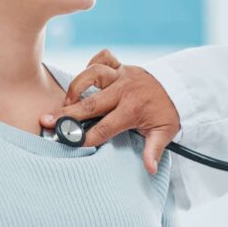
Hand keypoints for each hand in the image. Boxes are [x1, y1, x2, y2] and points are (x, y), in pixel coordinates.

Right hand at [39, 48, 180, 173]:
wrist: (179, 87)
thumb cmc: (168, 112)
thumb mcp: (165, 133)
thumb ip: (154, 150)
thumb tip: (150, 169)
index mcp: (133, 110)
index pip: (105, 127)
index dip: (86, 137)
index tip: (71, 144)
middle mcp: (124, 90)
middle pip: (91, 103)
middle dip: (68, 114)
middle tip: (48, 121)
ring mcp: (122, 75)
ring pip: (94, 73)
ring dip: (77, 86)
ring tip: (66, 101)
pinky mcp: (121, 66)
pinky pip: (104, 57)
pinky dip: (92, 62)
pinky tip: (85, 78)